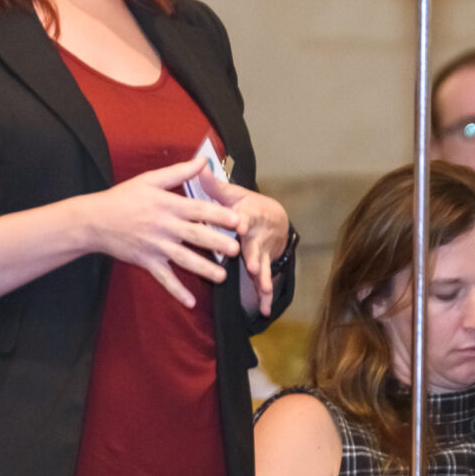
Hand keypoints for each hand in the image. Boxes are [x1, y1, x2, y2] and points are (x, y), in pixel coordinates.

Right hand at [84, 159, 241, 308]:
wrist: (94, 221)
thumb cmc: (123, 197)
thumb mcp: (149, 180)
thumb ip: (178, 172)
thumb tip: (203, 161)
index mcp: (168, 205)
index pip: (199, 210)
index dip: (219, 215)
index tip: (238, 220)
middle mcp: (165, 227)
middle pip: (196, 236)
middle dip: (218, 243)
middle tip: (237, 250)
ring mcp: (156, 246)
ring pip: (184, 260)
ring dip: (204, 269)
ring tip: (222, 276)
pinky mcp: (147, 262)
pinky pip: (164, 278)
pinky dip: (177, 291)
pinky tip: (190, 303)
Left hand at [199, 175, 290, 317]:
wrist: (275, 219)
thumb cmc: (247, 205)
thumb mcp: (233, 194)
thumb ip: (214, 185)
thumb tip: (199, 165)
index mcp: (247, 215)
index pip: (244, 217)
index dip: (242, 221)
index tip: (240, 226)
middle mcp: (257, 235)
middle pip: (255, 245)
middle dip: (254, 254)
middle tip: (251, 263)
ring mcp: (262, 252)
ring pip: (263, 264)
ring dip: (264, 276)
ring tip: (264, 286)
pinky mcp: (264, 265)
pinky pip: (265, 282)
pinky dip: (266, 296)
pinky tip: (265, 310)